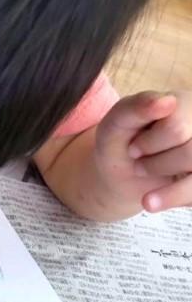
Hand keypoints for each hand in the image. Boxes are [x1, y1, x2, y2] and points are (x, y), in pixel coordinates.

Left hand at [94, 91, 187, 215]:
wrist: (123, 171)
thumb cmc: (123, 138)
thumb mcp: (118, 121)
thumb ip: (136, 107)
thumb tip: (168, 102)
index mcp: (190, 103)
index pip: (177, 129)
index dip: (148, 144)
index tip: (133, 147)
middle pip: (191, 153)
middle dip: (155, 164)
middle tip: (139, 162)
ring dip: (166, 185)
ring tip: (147, 175)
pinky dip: (172, 199)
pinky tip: (153, 199)